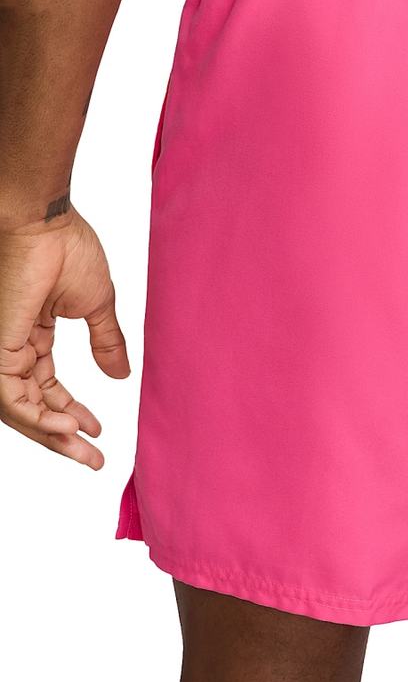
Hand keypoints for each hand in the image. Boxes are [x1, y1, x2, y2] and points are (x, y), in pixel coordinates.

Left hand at [0, 208, 128, 467]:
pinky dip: (36, 416)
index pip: (46, 389)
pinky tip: (65, 426)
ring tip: (83, 448)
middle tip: (91, 459)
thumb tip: (121, 376)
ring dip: (51, 434)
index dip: (71, 414)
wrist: (46, 222)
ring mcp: (2, 349)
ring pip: (18, 410)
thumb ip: (107, 342)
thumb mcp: (97, 305)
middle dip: (62, 437)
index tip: (98, 433)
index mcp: (32, 337)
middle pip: (32, 407)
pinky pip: (9, 397)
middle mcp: (12, 348)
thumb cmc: (69, 249)